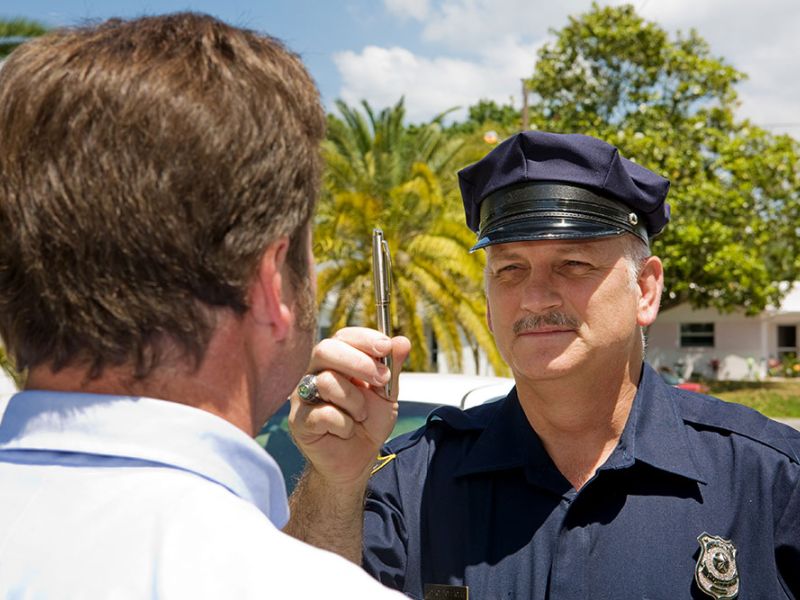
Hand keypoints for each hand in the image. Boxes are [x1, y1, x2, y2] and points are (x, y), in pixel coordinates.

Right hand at [288, 327, 410, 487]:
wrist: (358, 460)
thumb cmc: (368, 423)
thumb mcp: (387, 393)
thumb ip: (393, 367)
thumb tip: (402, 340)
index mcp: (337, 361)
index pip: (343, 336)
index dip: (364, 338)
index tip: (386, 347)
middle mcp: (316, 373)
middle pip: (325, 350)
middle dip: (359, 363)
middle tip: (382, 379)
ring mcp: (303, 395)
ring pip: (326, 382)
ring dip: (355, 402)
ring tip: (361, 415)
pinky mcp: (298, 420)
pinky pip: (323, 413)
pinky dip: (344, 424)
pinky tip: (346, 431)